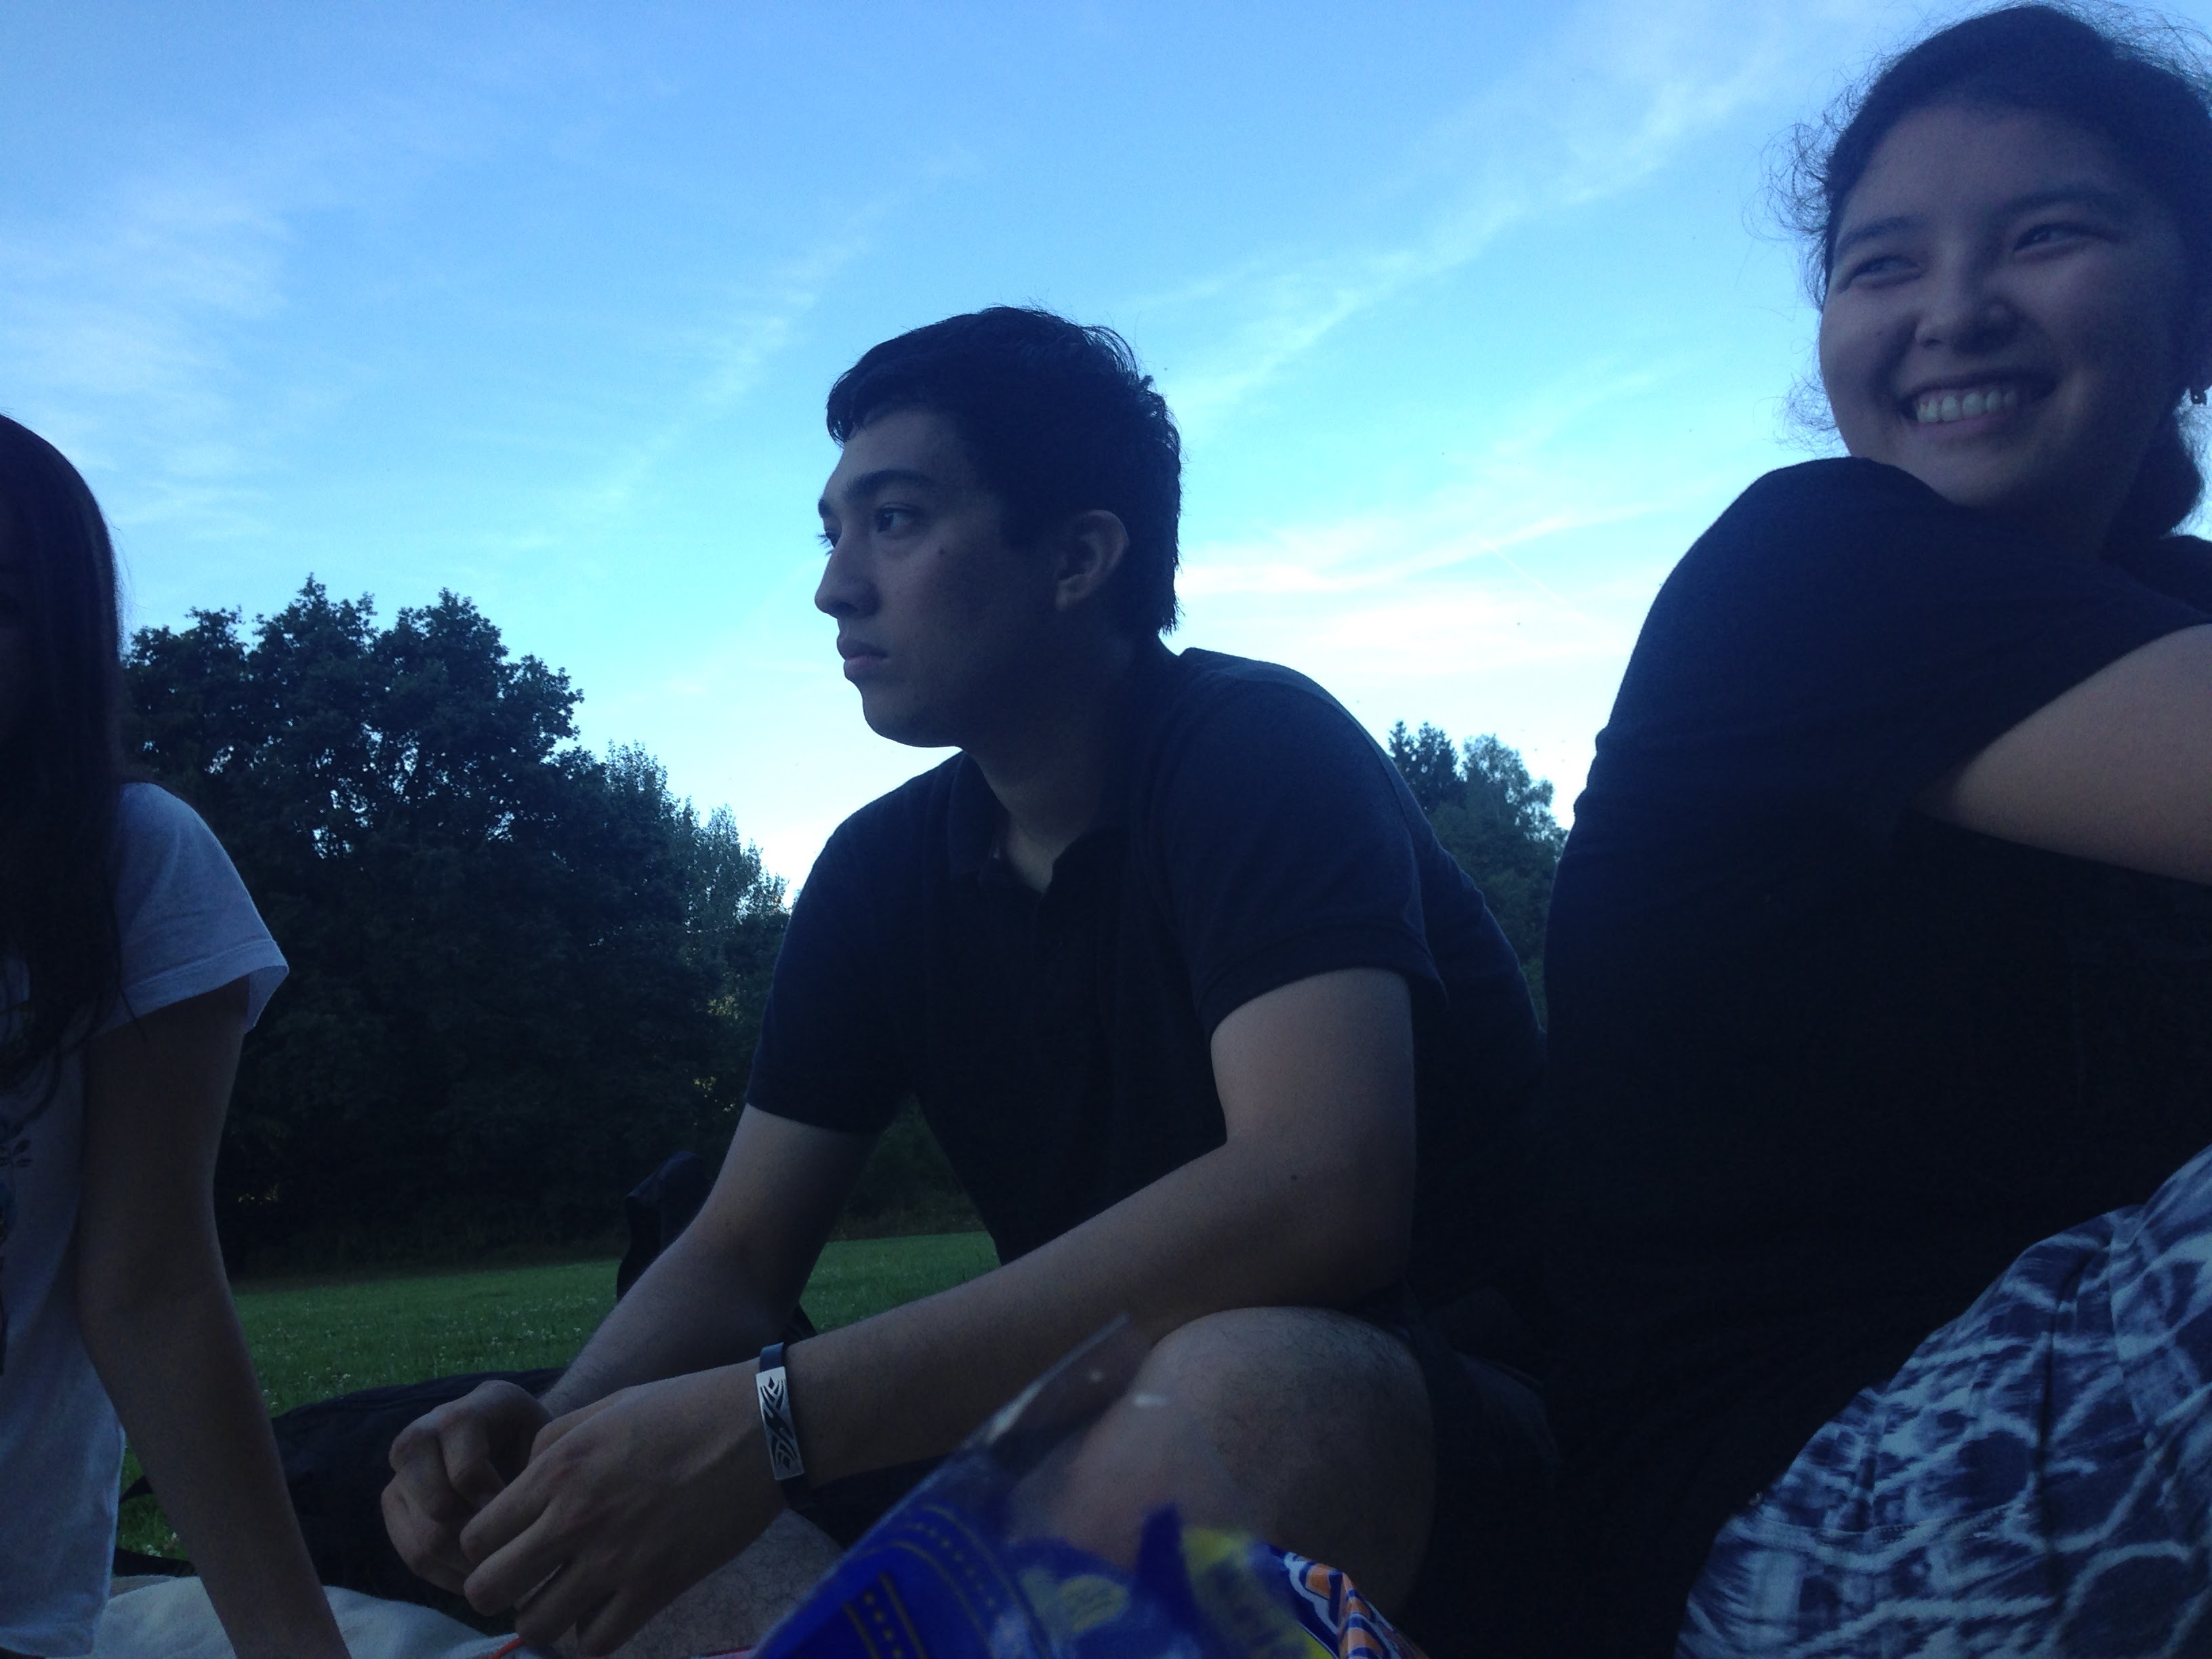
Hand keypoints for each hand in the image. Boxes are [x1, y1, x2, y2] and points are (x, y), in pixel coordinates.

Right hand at [383, 1379, 550, 1591]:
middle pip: (437, 1508)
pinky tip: (477, 1578)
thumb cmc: (545, 1447)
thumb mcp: (552, 1446)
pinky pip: (410, 1555)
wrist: (522, 1443)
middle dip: (477, 1542)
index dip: (493, 1505)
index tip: (523, 1522)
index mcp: (477, 1407)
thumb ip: (538, 1475)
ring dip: (463, 1566)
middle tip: (510, 1556)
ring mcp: (405, 1467)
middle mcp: (428, 1428)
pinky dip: (445, 1576)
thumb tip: (516, 1529)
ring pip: (422, 1538)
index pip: (467, 1470)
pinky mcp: (394, 1500)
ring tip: (498, 1572)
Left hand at [458, 1364, 784, 1656]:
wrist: (762, 1426)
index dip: (483, 1549)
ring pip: (537, 1626)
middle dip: (498, 1592)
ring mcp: (616, 1558)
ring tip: (568, 1598)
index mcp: (557, 1470)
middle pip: (489, 1590)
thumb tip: (522, 1485)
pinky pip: (598, 1640)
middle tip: (527, 1581)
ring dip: (545, 1617)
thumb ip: (551, 1445)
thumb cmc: (686, 1407)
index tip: (507, 1546)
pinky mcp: (658, 1586)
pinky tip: (609, 1608)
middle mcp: (575, 1518)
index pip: (476, 1538)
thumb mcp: (607, 1408)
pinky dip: (594, 1633)